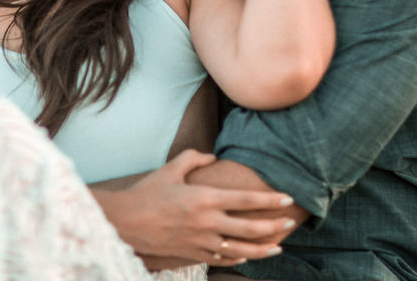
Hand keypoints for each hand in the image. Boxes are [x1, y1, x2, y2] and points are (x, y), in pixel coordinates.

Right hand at [93, 150, 297, 268]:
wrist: (126, 222)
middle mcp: (207, 222)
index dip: (269, 200)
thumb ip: (193, 159)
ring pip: (240, 249)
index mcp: (205, 198)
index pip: (245, 200)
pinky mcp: (193, 254)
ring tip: (278, 246)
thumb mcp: (171, 169)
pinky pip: (222, 259)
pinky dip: (238, 258)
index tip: (287, 199)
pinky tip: (248, 256)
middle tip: (289, 223)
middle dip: (273, 226)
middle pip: (249, 228)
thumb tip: (212, 157)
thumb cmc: (148, 192)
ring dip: (262, 249)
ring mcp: (201, 241)